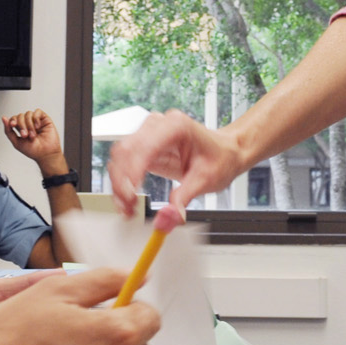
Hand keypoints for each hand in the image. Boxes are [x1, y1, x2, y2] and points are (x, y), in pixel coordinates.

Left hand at [3, 110, 62, 164]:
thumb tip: (4, 118)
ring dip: (29, 125)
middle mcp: (28, 123)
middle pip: (20, 116)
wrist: (46, 154)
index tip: (13, 125)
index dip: (12, 120)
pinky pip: (37, 112)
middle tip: (25, 135)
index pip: (14, 119)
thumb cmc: (33, 150)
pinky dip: (36, 118)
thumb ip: (8, 131)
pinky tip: (38, 127)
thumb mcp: (16, 142)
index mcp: (21, 128)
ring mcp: (36, 120)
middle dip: (21, 125)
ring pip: (28, 114)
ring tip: (33, 135)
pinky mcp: (44, 119)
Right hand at [105, 110, 246, 217]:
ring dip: (119, 183)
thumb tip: (166, 219)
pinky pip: (125, 161)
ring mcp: (149, 134)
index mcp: (176, 126)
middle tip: (127, 208)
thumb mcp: (206, 181)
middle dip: (122, 182)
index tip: (130, 196)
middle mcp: (159, 125)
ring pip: (120, 156)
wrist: (226, 152)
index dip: (132, 173)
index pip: (144, 147)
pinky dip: (123, 181)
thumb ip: (183, 200)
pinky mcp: (145, 146)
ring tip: (127, 207)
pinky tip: (128, 198)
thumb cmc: (220, 158)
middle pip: (126, 150)